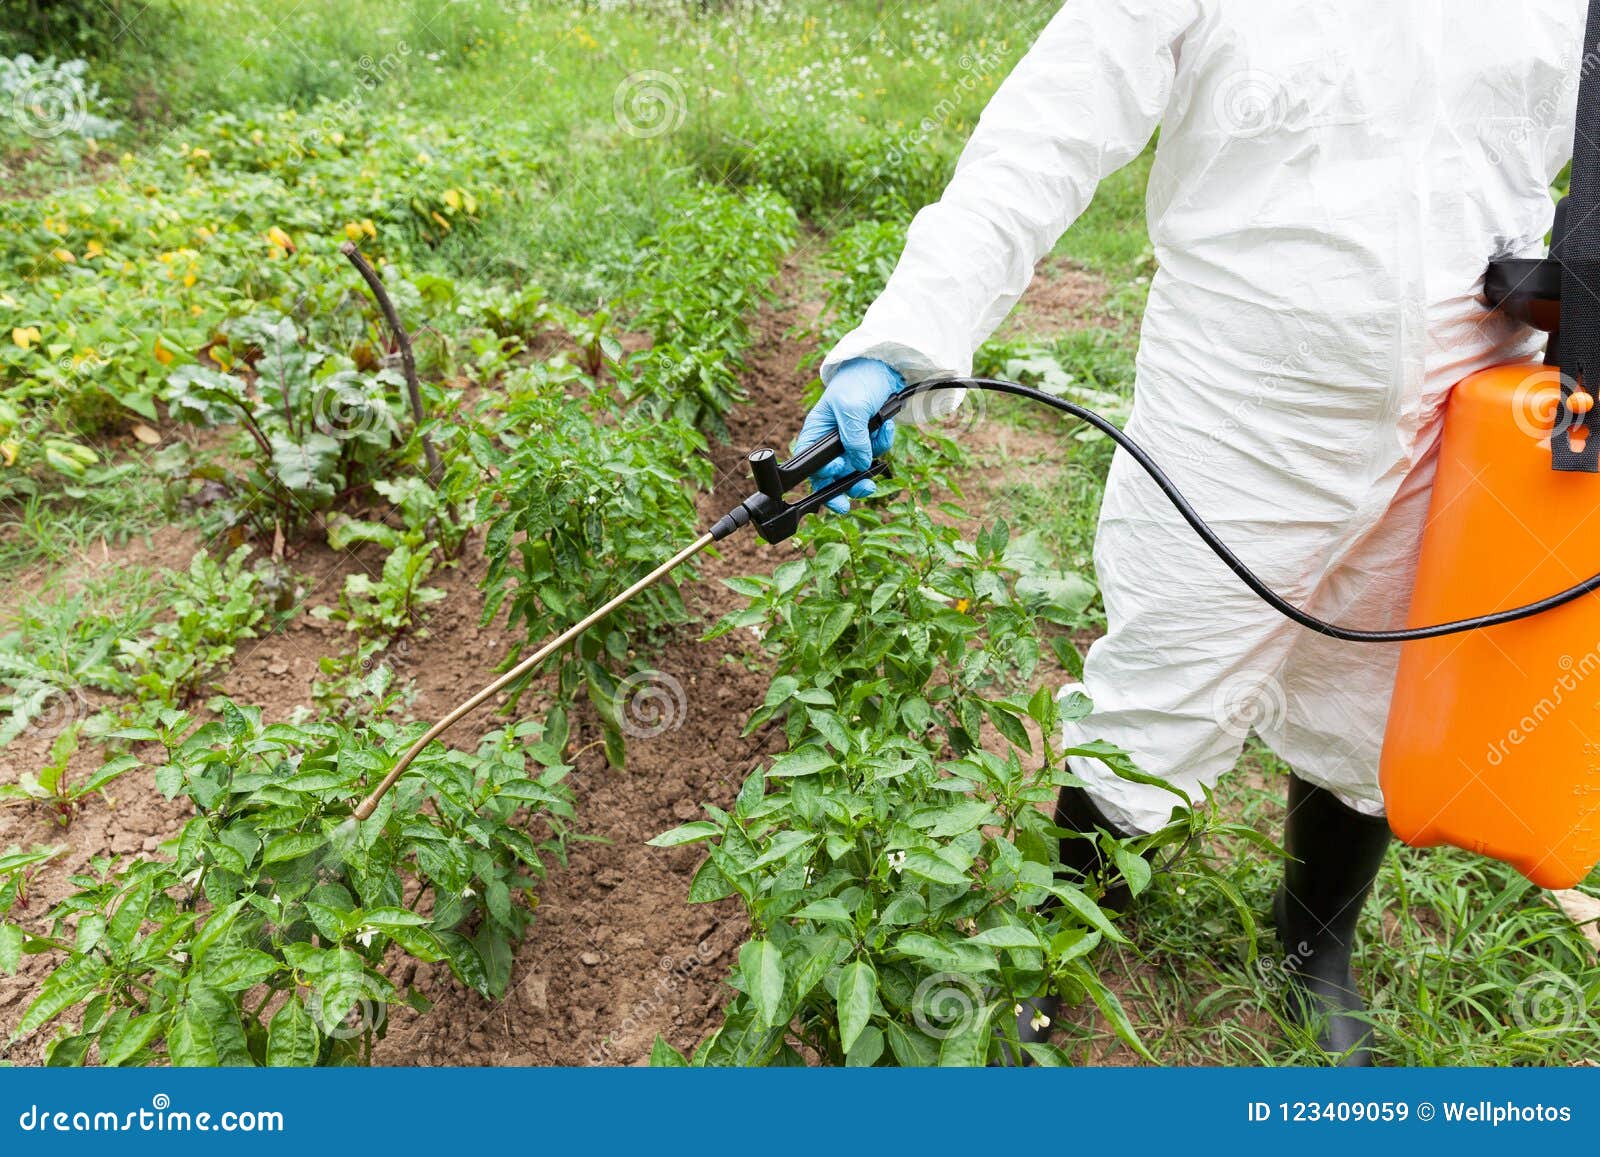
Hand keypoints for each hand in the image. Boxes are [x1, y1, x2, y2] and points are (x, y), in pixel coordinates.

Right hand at [793, 357, 903, 513]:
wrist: (883, 367)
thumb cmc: (858, 381)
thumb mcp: (851, 409)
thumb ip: (853, 440)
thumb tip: (860, 465)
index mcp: (816, 433)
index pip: (812, 466)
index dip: (823, 476)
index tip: (839, 471)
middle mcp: (830, 441)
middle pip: (834, 476)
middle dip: (849, 485)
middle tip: (863, 490)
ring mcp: (849, 441)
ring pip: (858, 467)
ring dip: (872, 458)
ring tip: (879, 436)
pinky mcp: (867, 439)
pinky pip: (875, 452)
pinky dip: (883, 442)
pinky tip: (886, 425)